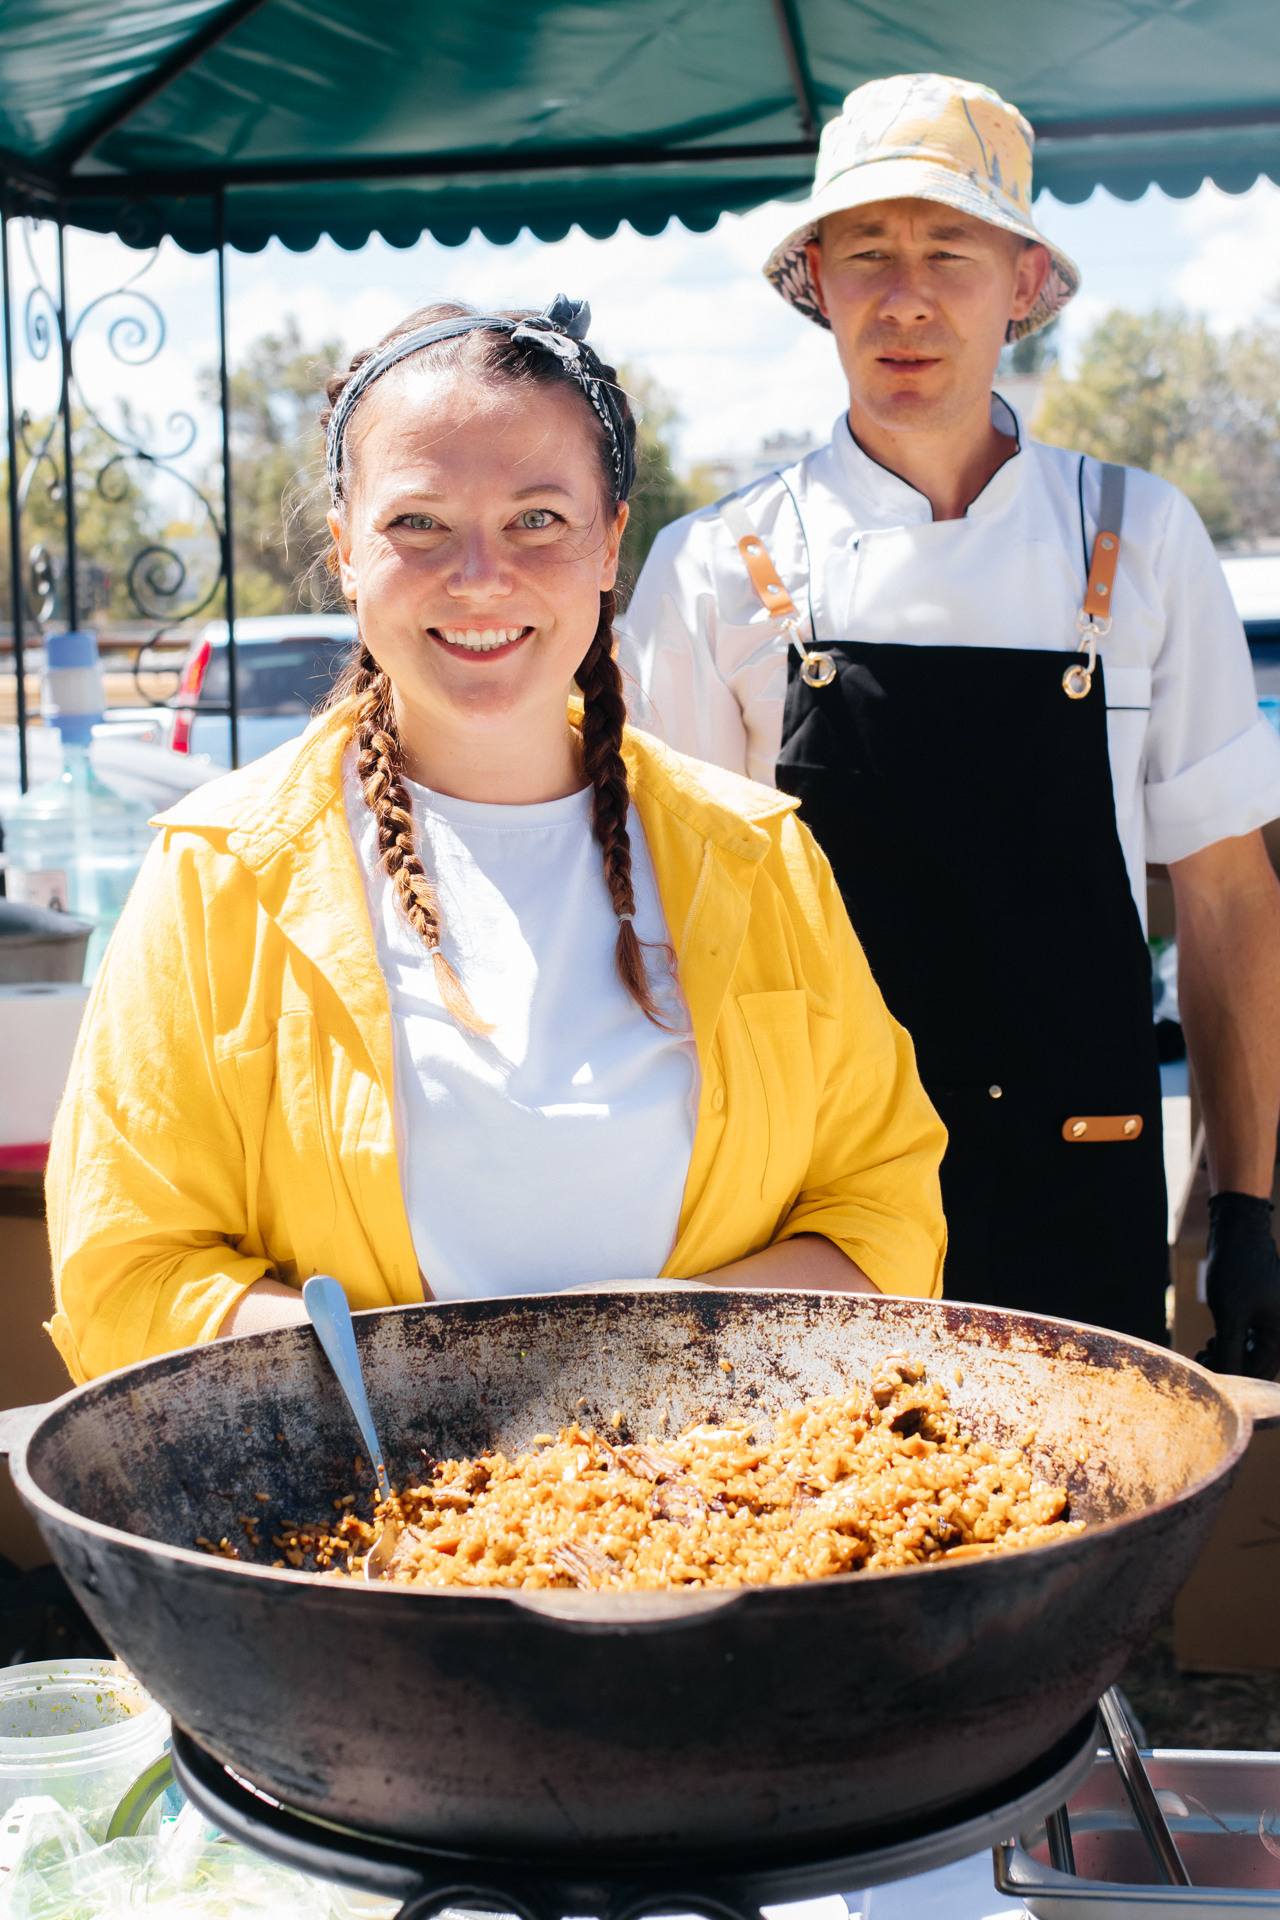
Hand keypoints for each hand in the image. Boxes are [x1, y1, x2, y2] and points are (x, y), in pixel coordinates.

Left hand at [1197, 1192, 1279, 1379]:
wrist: (1239, 1233)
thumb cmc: (1236, 1269)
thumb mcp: (1230, 1313)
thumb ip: (1230, 1349)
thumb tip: (1226, 1377)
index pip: (1258, 1370)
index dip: (1230, 1374)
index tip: (1205, 1371)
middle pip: (1257, 1364)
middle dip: (1229, 1365)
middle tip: (1201, 1358)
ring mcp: (1274, 1321)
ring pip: (1253, 1352)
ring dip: (1229, 1354)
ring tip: (1205, 1349)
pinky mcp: (1264, 1313)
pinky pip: (1252, 1338)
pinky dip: (1233, 1342)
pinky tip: (1214, 1340)